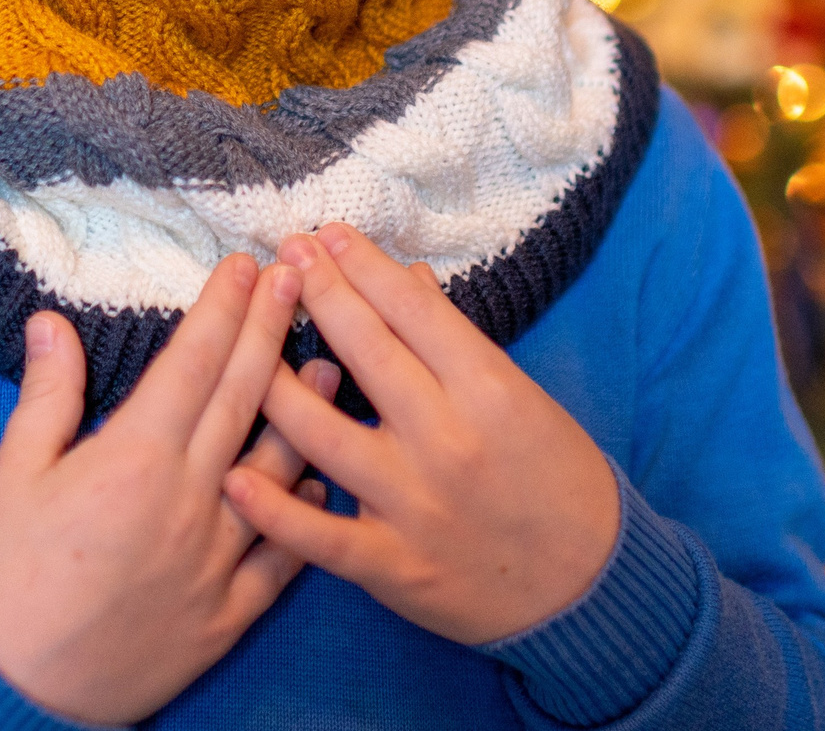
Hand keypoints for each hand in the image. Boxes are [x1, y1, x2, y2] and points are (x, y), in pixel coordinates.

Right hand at [0, 254, 340, 725]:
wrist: (19, 693)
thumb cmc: (6, 580)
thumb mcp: (12, 476)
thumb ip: (46, 396)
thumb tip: (51, 322)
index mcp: (134, 458)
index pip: (192, 363)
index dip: (223, 309)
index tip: (247, 266)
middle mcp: (188, 499)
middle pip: (243, 398)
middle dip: (272, 331)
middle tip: (301, 280)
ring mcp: (216, 557)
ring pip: (279, 470)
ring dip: (308, 413)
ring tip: (334, 365)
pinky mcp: (228, 612)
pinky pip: (284, 557)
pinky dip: (306, 514)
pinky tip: (323, 482)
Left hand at [221, 224, 620, 646]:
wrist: (590, 590)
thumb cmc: (558, 482)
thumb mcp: (523, 398)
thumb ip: (458, 343)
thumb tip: (406, 277)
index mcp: (489, 391)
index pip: (413, 310)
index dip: (362, 265)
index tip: (325, 233)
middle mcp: (447, 440)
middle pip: (365, 352)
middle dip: (318, 294)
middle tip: (282, 251)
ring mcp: (415, 504)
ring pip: (322, 433)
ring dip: (273, 382)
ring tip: (241, 342)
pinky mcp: (394, 566)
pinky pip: (320, 535)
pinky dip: (274, 509)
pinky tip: (235, 475)